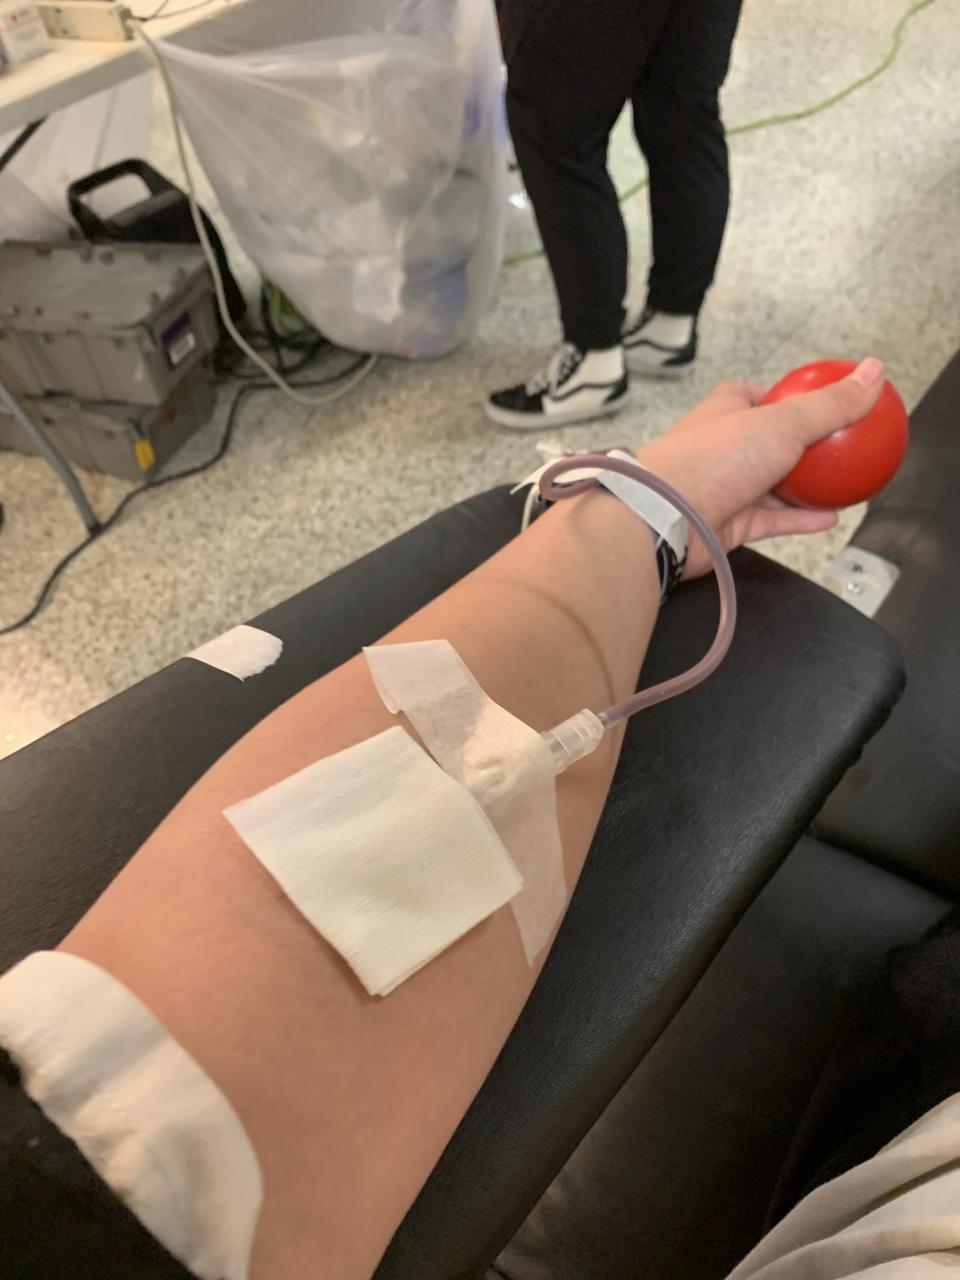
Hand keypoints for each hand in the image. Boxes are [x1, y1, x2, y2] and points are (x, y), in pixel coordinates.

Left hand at [636, 357, 885, 578]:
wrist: (665, 518)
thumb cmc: (714, 459)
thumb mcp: (783, 423)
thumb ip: (830, 405)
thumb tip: (874, 372)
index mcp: (728, 409)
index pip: (762, 395)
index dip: (793, 397)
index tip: (828, 403)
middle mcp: (724, 446)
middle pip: (772, 442)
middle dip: (805, 446)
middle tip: (845, 448)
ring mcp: (726, 486)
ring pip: (774, 485)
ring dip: (807, 486)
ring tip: (846, 484)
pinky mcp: (729, 523)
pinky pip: (773, 520)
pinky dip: (800, 518)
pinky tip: (831, 518)